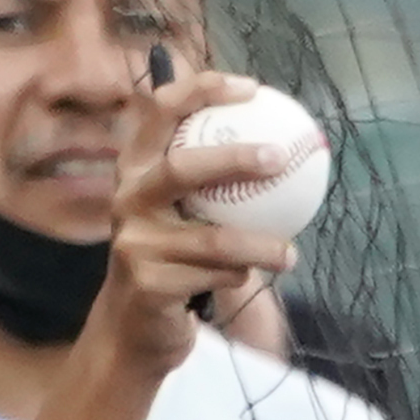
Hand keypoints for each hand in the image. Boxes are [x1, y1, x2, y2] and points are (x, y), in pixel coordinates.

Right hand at [84, 68, 303, 372]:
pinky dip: (238, 277)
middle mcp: (128, 200)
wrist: (132, 330)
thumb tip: (281, 140)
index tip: (252, 89)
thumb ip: (211, 182)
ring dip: (261, 246)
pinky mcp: (148, 285)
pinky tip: (252, 278)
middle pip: (182, 168)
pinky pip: (214, 276)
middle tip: (280, 158)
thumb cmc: (169, 260)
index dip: (203, 91)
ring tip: (291, 253)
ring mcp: (134, 244)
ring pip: (213, 239)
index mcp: (136, 170)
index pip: (161, 112)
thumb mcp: (178, 213)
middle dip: (234, 158)